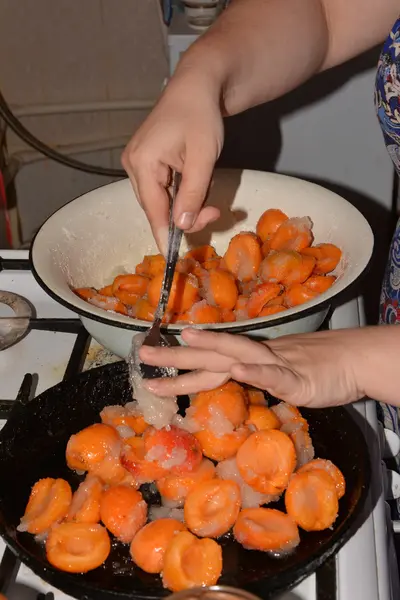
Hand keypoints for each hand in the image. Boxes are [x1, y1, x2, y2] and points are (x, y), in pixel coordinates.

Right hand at [122, 72, 223, 253]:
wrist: (197, 85)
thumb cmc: (201, 117)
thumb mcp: (203, 159)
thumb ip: (192, 194)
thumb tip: (181, 226)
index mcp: (142, 163)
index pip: (154, 210)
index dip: (165, 235)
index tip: (172, 260)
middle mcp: (133, 164)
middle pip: (156, 207)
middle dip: (184, 215)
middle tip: (214, 212)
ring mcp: (137, 162)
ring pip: (160, 200)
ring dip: (185, 204)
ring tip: (208, 191)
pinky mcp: (146, 161)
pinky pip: (162, 188)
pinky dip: (181, 193)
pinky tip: (196, 182)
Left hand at [139, 327, 365, 407]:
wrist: (354, 360)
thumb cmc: (318, 368)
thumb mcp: (278, 375)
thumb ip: (254, 376)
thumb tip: (233, 377)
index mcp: (249, 359)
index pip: (208, 359)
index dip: (179, 359)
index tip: (151, 358)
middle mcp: (256, 356)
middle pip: (211, 354)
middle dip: (176, 355)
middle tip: (143, 354)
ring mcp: (276, 364)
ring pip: (238, 354)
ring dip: (210, 347)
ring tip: (184, 340)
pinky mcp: (298, 378)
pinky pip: (276, 373)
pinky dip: (256, 370)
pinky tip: (239, 367)